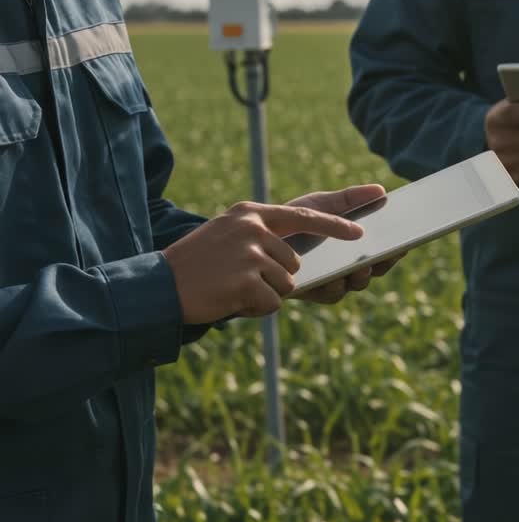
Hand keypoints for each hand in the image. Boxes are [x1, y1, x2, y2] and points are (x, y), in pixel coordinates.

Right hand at [162, 202, 362, 323]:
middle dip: (274, 279)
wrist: (156, 287)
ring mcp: (249, 254)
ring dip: (264, 294)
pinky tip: (229, 299)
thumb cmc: (197, 264)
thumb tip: (298, 259)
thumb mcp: (228, 233)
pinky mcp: (246, 281)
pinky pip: (272, 303)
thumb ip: (261, 234)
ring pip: (287, 285)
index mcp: (250, 212)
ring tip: (231, 287)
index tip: (358, 233)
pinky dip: (255, 308)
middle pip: (294, 263)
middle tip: (239, 279)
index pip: (305, 216)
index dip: (335, 226)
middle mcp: (253, 228)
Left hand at [286, 185, 404, 304]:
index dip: (397, 249)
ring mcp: (330, 282)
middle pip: (375, 269)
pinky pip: (330, 293)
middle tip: (388, 252)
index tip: (406, 240)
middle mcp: (346, 268)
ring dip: (361, 275)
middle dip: (383, 262)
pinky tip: (334, 273)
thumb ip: (350, 199)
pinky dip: (335, 284)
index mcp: (353, 248)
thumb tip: (381, 190)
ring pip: (355, 284)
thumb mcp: (320, 204)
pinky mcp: (311, 292)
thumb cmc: (290, 220)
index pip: (383, 251)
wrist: (253, 237)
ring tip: (361, 265)